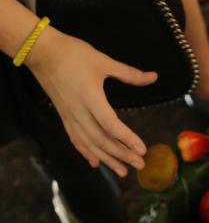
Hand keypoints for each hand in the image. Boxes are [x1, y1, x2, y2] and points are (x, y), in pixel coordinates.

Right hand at [25, 27, 157, 175]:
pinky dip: (86, 152)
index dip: (127, 138)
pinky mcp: (64, 116)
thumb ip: (129, 73)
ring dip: (106, 159)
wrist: (40, 51)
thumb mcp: (103, 61)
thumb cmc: (72, 53)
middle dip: (121, 155)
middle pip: (101, 139)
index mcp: (90, 96)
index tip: (142, 149)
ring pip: (88, 143)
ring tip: (123, 171)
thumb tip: (154, 76)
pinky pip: (75, 138)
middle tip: (140, 165)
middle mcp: (78, 110)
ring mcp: (69, 115)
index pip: (110, 124)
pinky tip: (95, 163)